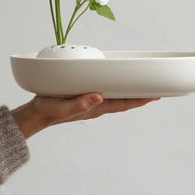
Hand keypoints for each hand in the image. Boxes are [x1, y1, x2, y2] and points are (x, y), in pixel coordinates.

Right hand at [11, 93, 158, 137]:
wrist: (36, 113)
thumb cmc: (49, 109)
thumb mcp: (62, 106)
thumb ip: (79, 104)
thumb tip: (99, 97)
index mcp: (96, 106)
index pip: (124, 103)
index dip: (141, 99)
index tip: (156, 95)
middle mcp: (98, 103)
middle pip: (125, 99)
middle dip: (141, 94)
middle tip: (157, 87)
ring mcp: (92, 100)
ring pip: (117, 95)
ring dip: (130, 90)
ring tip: (143, 83)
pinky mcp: (85, 95)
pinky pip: (106, 91)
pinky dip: (116, 86)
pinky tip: (117, 81)